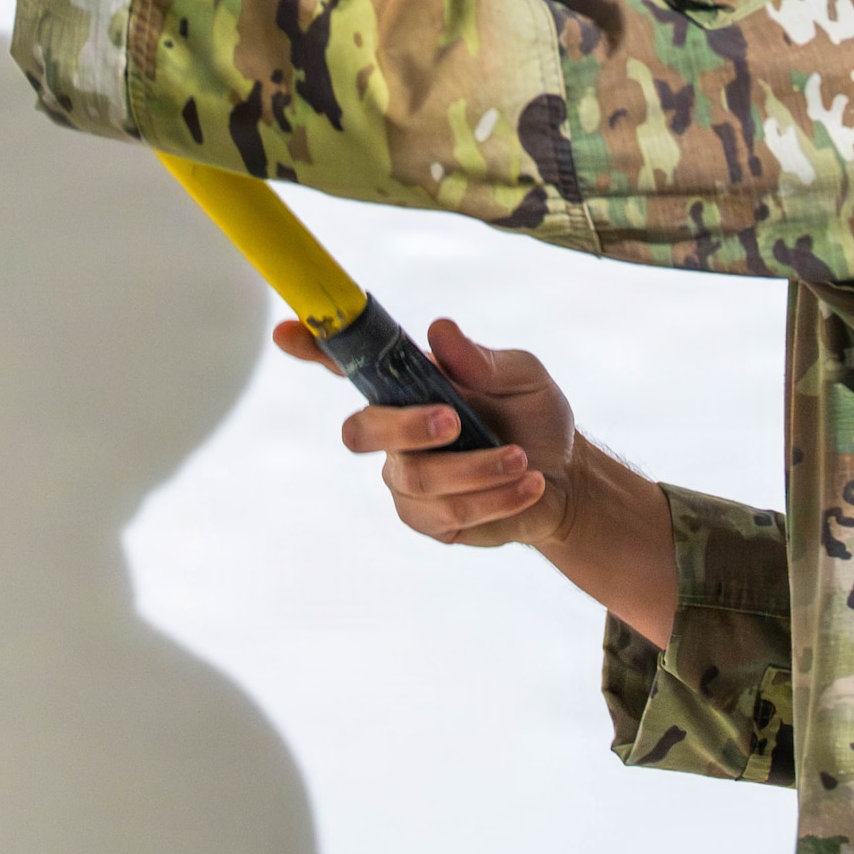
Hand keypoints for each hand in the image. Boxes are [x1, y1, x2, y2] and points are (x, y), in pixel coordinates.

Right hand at [276, 313, 680, 644]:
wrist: (568, 479)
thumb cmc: (534, 415)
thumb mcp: (522, 376)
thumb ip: (482, 359)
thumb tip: (440, 331)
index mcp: (408, 385)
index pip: (347, 365)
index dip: (311, 348)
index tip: (286, 332)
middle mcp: (394, 431)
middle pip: (360, 432)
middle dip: (405, 427)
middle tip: (456, 420)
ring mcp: (406, 479)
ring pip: (415, 479)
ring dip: (475, 469)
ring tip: (522, 460)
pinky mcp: (428, 521)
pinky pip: (446, 515)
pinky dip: (493, 498)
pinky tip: (528, 485)